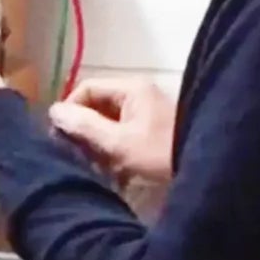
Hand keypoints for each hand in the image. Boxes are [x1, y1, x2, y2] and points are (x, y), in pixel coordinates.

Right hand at [48, 79, 177, 186]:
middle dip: (85, 130)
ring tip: (96, 167)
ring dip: (99, 143)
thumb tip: (53, 111)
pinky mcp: (154, 128)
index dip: (70, 111)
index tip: (62, 137)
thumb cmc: (160, 152)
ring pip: (109, 120)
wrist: (206, 167)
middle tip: (77, 155)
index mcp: (130, 88)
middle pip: (97, 105)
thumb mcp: (117, 142)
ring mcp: (147, 110)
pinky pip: (124, 132)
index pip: (86, 89)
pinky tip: (114, 171)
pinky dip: (115, 148)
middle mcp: (138, 93)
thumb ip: (84, 125)